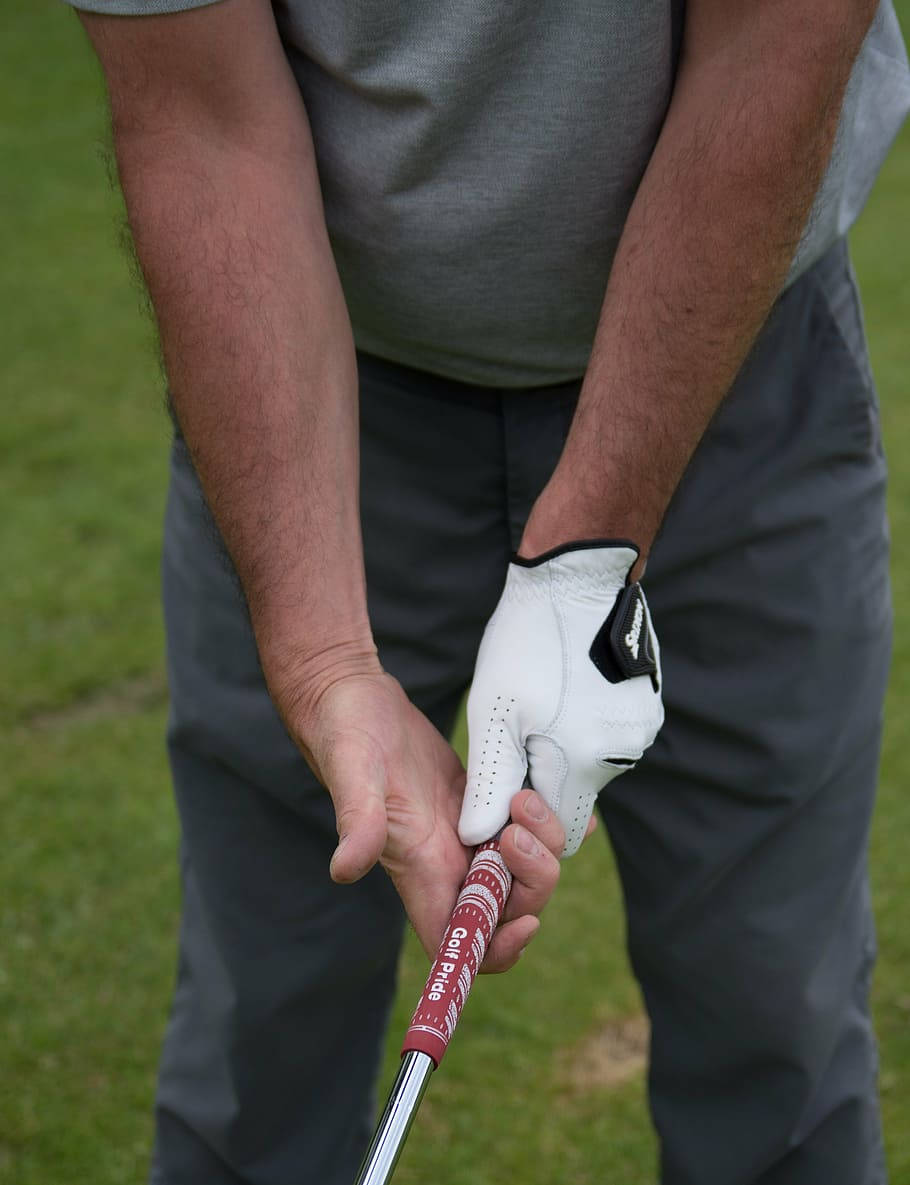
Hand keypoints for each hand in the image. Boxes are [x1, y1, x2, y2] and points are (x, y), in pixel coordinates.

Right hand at [280, 669, 566, 970]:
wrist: (352, 695)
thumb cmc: (345, 731)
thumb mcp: (353, 769)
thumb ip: (356, 819)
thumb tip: (344, 870)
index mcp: (419, 868)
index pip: (458, 942)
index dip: (496, 950)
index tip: (525, 921)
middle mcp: (447, 858)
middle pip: (509, 906)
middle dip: (534, 879)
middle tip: (519, 823)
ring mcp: (467, 829)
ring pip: (525, 867)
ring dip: (545, 843)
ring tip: (526, 795)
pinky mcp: (481, 799)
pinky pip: (530, 826)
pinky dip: (556, 822)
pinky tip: (566, 803)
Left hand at [458, 541, 663, 856]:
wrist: (578, 576)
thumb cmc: (529, 642)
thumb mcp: (495, 714)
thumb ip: (491, 783)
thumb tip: (477, 841)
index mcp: (584, 763)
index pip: (559, 829)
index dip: (528, 821)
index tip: (504, 790)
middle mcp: (623, 754)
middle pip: (574, 792)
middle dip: (541, 775)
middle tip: (515, 728)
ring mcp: (641, 728)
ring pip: (590, 760)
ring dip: (561, 744)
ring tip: (538, 695)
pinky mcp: (647, 705)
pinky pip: (608, 732)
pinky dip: (583, 721)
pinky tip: (564, 683)